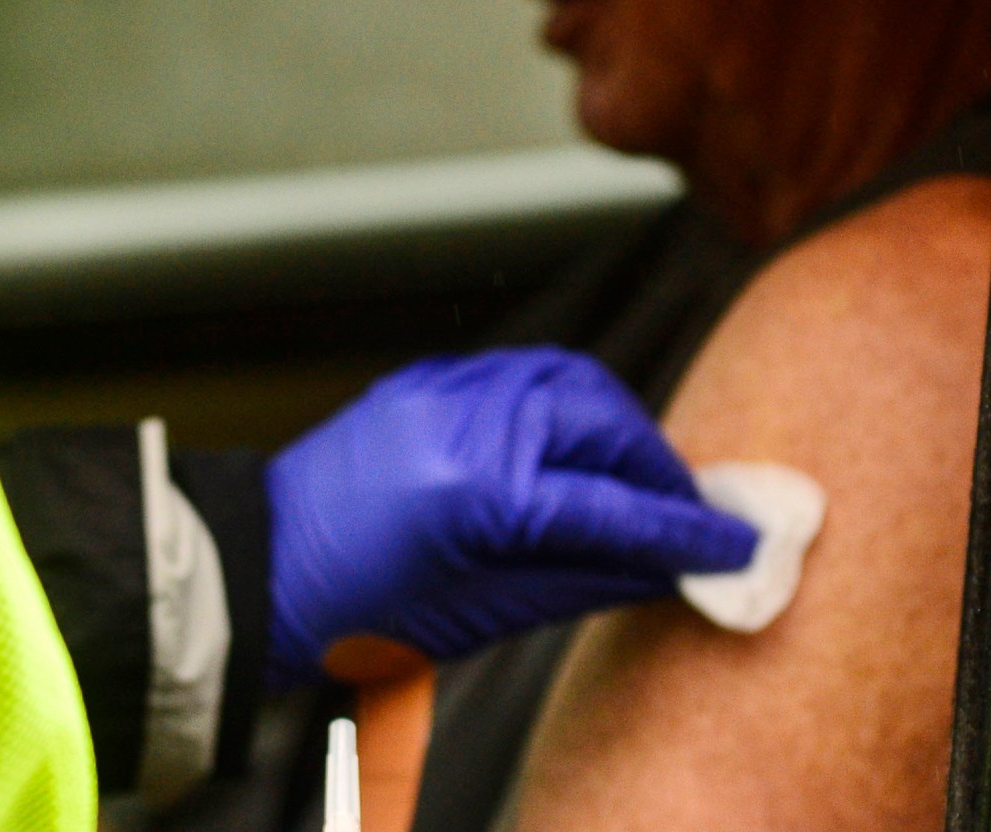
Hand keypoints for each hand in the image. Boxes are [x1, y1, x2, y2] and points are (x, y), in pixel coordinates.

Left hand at [263, 347, 756, 687]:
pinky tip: (581, 448)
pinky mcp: (424, 380)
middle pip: (599, 418)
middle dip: (655, 465)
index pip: (609, 505)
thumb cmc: (352, 614)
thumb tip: (666, 566)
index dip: (683, 531)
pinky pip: (518, 374)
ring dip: (617, 424)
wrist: (256, 573)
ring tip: (642, 481)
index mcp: (472, 491)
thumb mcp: (479, 616)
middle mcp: (460, 420)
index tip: (734, 548)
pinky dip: (565, 405)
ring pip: (566, 379)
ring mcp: (439, 389)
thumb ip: (583, 578)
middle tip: (691, 514)